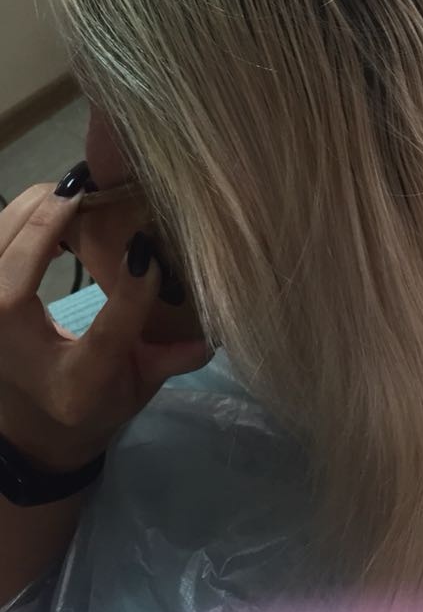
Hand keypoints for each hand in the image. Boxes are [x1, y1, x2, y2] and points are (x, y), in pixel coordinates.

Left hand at [0, 174, 209, 473]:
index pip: (103, 340)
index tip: (148, 249)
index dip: (130, 296)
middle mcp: (16, 352)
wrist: (36, 424)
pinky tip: (51, 207)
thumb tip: (214, 330)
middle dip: (48, 221)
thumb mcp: (139, 387)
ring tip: (74, 189)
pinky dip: (16, 219)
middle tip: (93, 187)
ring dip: (29, 210)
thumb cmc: (95, 399)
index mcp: (73, 385)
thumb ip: (172, 358)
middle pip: (10, 278)